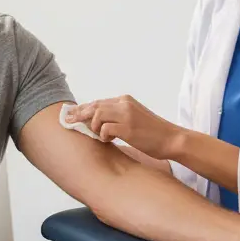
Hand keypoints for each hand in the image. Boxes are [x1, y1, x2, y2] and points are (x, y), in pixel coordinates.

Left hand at [66, 96, 180, 159]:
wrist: (171, 139)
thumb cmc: (152, 132)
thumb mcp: (134, 117)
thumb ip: (118, 115)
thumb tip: (96, 121)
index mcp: (125, 100)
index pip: (98, 102)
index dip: (82, 108)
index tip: (70, 114)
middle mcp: (124, 103)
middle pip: (94, 106)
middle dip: (79, 114)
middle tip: (67, 121)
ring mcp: (126, 115)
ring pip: (97, 115)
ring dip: (94, 127)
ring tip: (100, 136)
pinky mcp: (128, 128)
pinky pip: (105, 129)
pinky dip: (103, 135)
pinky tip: (109, 140)